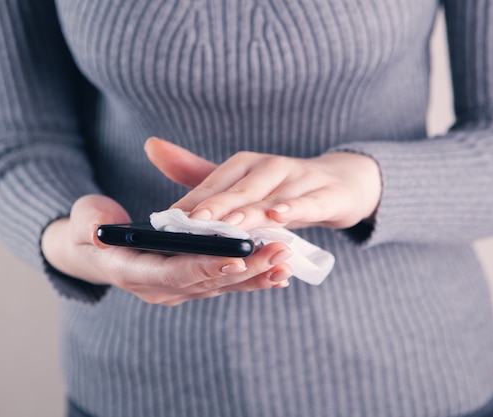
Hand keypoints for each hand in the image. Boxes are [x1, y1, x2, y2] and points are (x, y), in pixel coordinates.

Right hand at [41, 194, 292, 305]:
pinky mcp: (192, 283)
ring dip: (255, 274)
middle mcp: (159, 288)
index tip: (236, 255)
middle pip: (207, 280)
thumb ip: (90, 226)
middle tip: (278, 251)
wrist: (94, 249)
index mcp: (132, 272)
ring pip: (221, 284)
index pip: (174, 272)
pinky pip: (225, 283)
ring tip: (286, 260)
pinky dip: (252, 278)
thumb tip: (100, 232)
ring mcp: (177, 289)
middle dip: (244, 267)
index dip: (206, 265)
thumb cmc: (89, 227)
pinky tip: (279, 272)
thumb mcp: (83, 221)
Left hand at [144, 137, 381, 230]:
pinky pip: (309, 204)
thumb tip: (150, 145)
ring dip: (250, 212)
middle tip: (190, 225)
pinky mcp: (328, 195)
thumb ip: (199, 174)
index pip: (213, 184)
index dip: (191, 203)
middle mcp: (270, 167)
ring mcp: (300, 180)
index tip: (167, 222)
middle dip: (215, 208)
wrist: (341, 183)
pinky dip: (295, 210)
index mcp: (245, 165)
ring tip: (228, 226)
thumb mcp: (242, 183)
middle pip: (239, 190)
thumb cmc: (281, 189)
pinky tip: (278, 218)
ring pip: (271, 199)